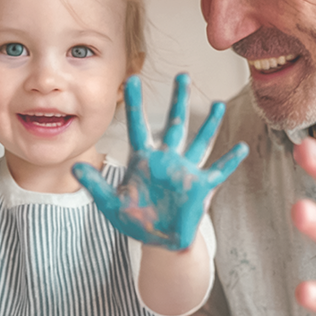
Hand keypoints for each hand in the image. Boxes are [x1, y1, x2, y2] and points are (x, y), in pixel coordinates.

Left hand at [73, 73, 246, 251]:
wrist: (159, 240)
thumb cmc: (136, 220)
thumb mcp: (111, 204)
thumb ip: (96, 185)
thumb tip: (74, 169)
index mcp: (144, 160)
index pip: (138, 125)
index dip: (135, 103)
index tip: (132, 78)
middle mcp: (167, 159)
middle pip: (175, 124)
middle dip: (179, 101)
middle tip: (182, 75)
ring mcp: (186, 171)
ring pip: (200, 142)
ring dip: (210, 124)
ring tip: (218, 104)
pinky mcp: (201, 187)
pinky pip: (218, 171)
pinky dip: (230, 161)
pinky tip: (241, 148)